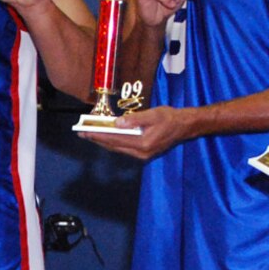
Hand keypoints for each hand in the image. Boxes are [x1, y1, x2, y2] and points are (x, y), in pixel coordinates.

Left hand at [75, 103, 196, 159]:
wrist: (185, 127)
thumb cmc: (170, 118)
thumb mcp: (153, 114)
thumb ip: (135, 119)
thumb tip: (117, 123)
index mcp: (143, 143)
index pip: (116, 139)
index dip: (99, 135)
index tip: (85, 132)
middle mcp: (141, 152)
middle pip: (114, 146)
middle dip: (97, 140)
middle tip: (82, 133)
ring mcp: (142, 155)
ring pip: (118, 148)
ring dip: (104, 142)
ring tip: (90, 135)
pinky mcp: (144, 153)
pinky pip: (124, 148)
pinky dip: (113, 143)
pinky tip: (106, 138)